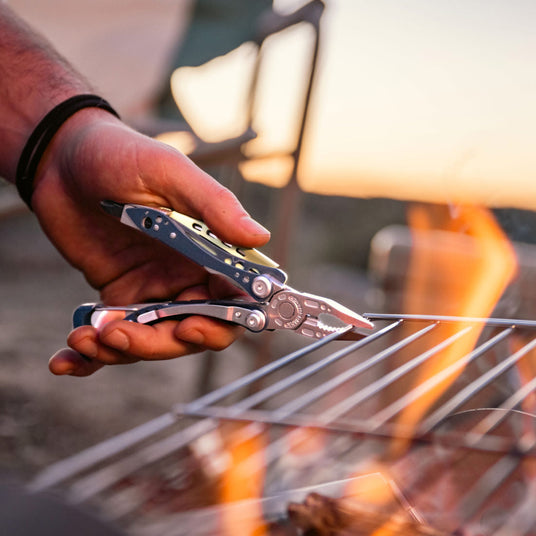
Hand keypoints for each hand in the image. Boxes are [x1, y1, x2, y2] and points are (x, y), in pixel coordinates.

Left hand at [32, 109, 269, 375]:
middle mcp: (187, 275)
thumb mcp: (168, 172)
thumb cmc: (121, 154)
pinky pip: (113, 336)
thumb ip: (214, 205)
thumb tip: (259, 237)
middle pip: (193, 331)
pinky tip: (65, 361)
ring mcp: (152, 289)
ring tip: (85, 337)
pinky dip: (91, 358)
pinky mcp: (118, 297)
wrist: (62, 159)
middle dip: (161, 343)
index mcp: (210, 249)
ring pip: (153, 340)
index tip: (191, 327)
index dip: (223, 321)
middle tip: (122, 334)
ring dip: (121, 351)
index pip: (235, 298)